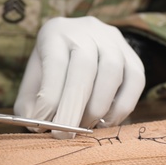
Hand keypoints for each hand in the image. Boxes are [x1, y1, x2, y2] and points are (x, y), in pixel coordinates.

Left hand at [14, 17, 144, 138]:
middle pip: (84, 66)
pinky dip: (121, 107)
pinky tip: (106, 121)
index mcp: (56, 32)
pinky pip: (135, 81)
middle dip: (74, 105)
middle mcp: (87, 30)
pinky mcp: (133, 56)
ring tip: (85, 126)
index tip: (42, 123)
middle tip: (65, 134)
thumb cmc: (54, 67)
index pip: (55, 62)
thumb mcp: (35, 77)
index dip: (49, 96)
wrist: (82, 43)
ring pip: (112, 72)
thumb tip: (38, 123)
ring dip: (98, 106)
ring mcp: (113, 41)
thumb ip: (31, 101)